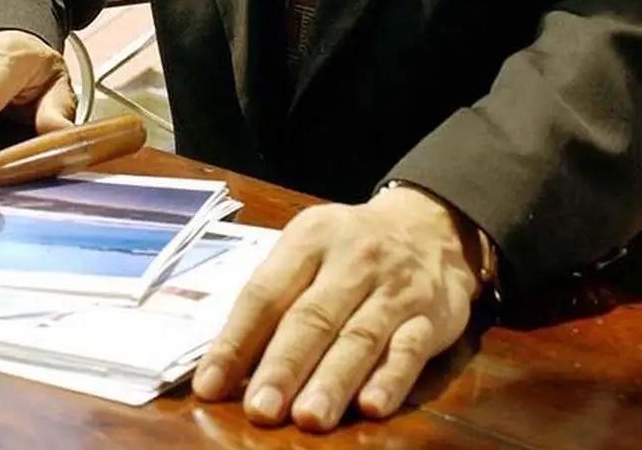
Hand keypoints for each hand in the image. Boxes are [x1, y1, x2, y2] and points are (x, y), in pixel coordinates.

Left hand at [193, 186, 479, 431]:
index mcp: (309, 239)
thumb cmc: (349, 247)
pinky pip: (409, 349)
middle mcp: (351, 260)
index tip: (210, 385)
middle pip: (312, 317)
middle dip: (284, 366)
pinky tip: (372, 407)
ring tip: (307, 418)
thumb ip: (276, 298)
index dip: (237, 340)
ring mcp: (393, 289)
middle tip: (260, 409)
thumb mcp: (308, 249)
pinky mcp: (431, 317)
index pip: (266, 292)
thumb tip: (229, 363)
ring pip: (359, 337)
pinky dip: (390, 380)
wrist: (428, 223)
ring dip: (332, 381)